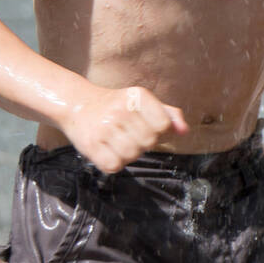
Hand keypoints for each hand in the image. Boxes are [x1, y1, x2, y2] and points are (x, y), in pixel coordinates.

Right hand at [61, 85, 188, 172]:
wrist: (79, 105)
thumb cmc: (117, 106)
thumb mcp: (143, 103)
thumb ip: (169, 115)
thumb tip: (184, 131)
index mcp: (138, 96)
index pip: (163, 125)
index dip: (160, 132)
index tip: (149, 128)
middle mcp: (121, 110)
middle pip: (149, 141)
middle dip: (144, 143)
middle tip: (131, 135)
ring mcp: (104, 127)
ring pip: (133, 155)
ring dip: (129, 154)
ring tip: (119, 142)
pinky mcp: (90, 144)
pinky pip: (114, 166)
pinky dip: (114, 163)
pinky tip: (109, 151)